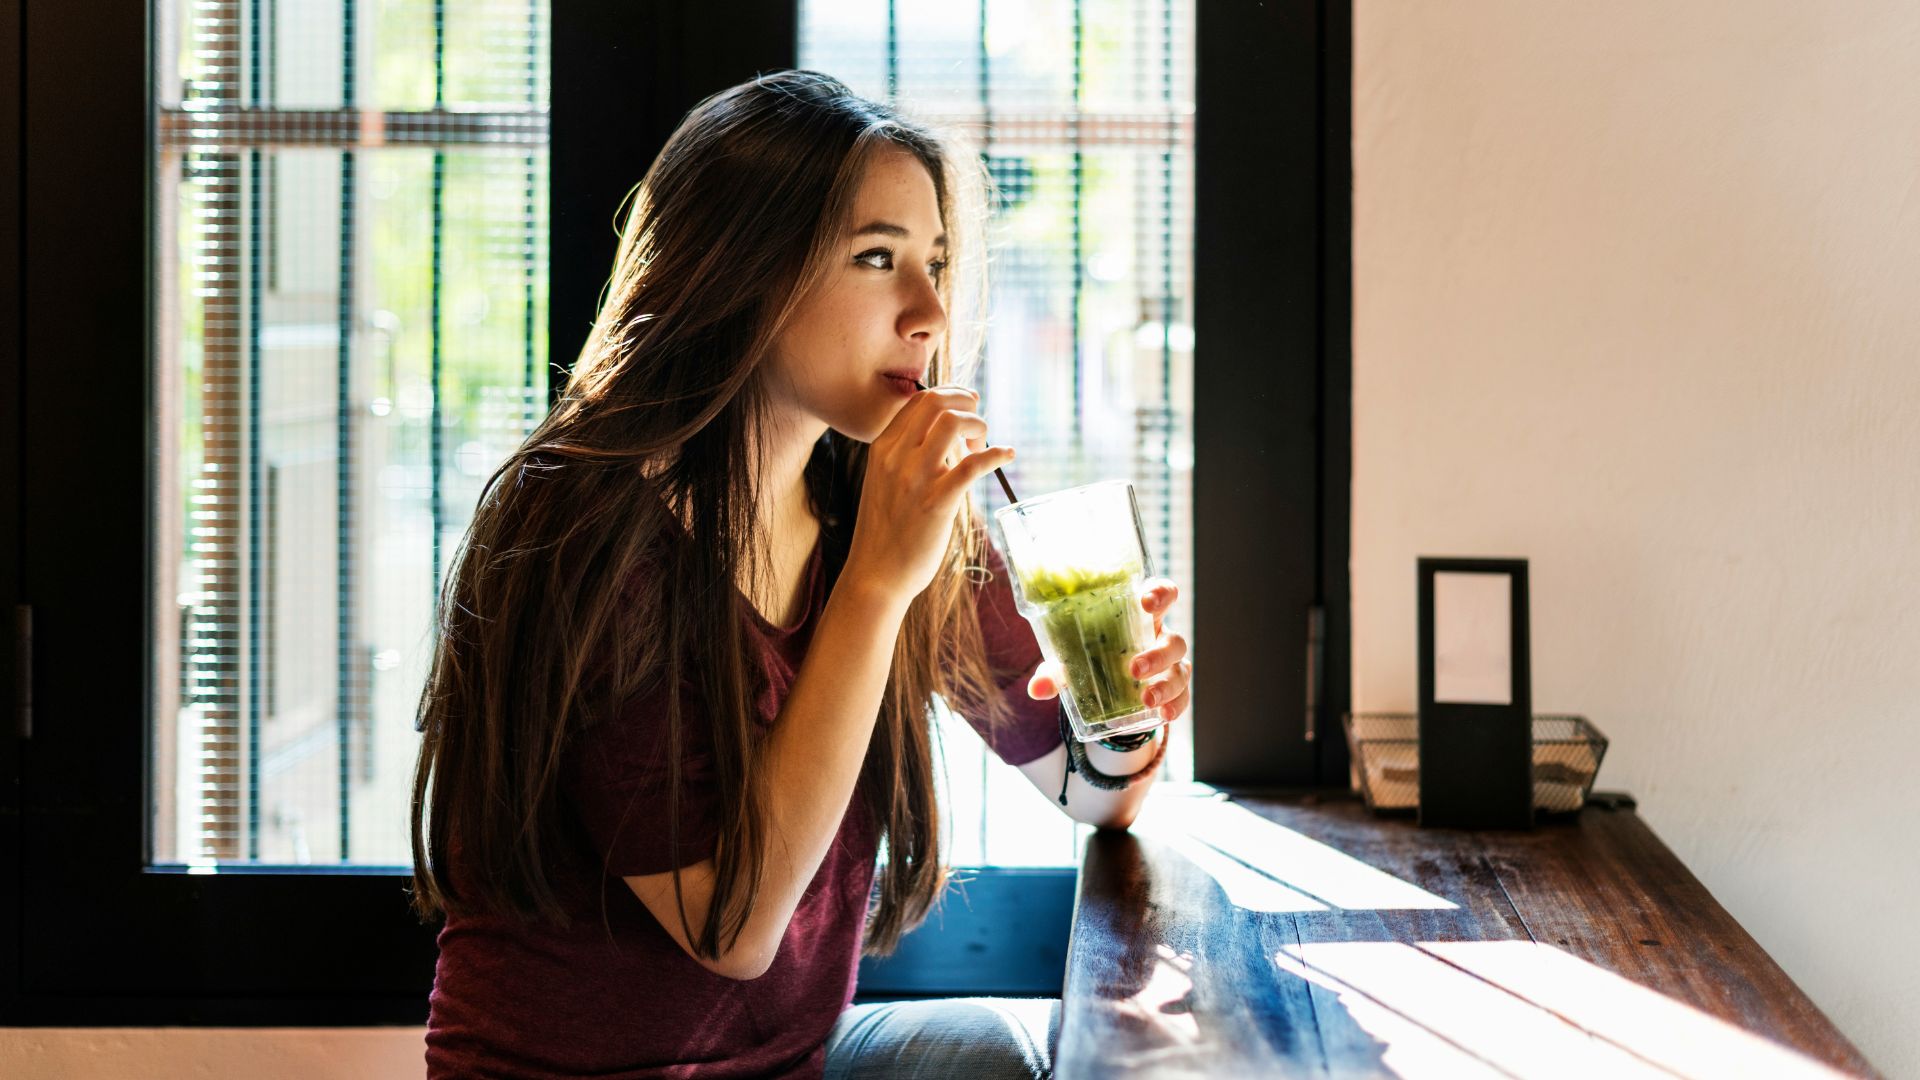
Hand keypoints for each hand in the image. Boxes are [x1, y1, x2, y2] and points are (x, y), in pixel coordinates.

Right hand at [841, 386, 1015, 602]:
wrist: (876, 574)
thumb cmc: (887, 530)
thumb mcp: (886, 481)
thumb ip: (909, 456)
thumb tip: (950, 437)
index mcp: (882, 448)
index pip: (918, 400)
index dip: (950, 394)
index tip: (968, 404)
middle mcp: (896, 457)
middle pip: (936, 402)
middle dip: (967, 402)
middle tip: (979, 423)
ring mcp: (915, 479)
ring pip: (953, 423)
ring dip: (978, 425)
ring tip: (983, 446)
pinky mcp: (936, 504)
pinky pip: (972, 466)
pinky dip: (996, 454)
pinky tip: (1008, 455)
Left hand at [1027, 578, 1190, 724]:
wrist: (1107, 694)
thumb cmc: (1091, 662)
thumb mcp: (1071, 664)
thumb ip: (1055, 673)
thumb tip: (1036, 689)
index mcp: (1140, 619)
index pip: (1162, 595)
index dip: (1160, 594)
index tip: (1146, 602)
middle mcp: (1160, 640)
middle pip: (1174, 640)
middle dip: (1157, 655)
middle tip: (1134, 669)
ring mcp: (1171, 667)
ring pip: (1181, 670)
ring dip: (1166, 685)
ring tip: (1146, 699)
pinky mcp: (1174, 692)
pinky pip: (1183, 698)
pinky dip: (1176, 706)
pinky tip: (1163, 715)